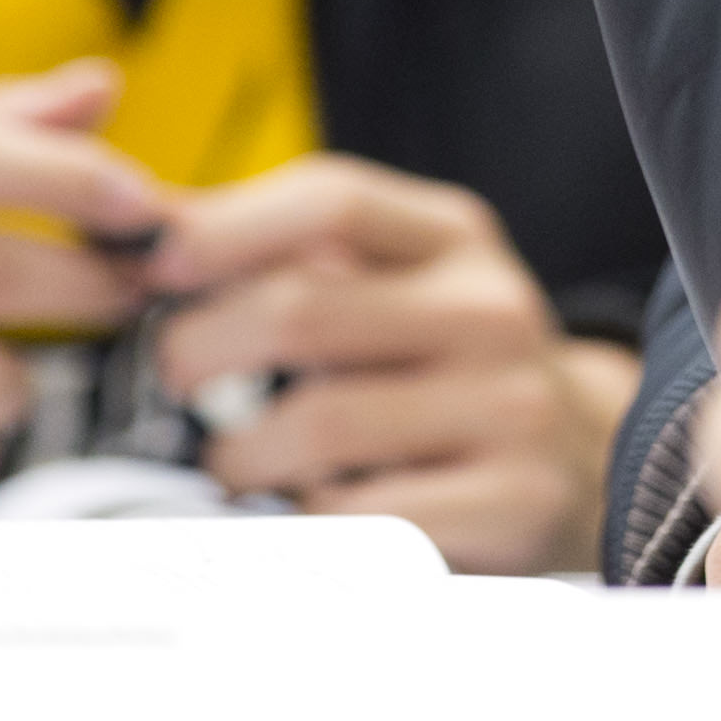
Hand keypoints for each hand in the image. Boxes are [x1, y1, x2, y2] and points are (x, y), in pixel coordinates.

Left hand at [142, 155, 637, 571]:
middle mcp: (491, 308)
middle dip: (201, 350)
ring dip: (241, 454)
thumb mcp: (391, 282)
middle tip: (170, 382)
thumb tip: (137, 229)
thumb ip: (277, 252)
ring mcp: (512, 404)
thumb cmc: (445, 368)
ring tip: (232, 464)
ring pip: (320, 423)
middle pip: (306, 312)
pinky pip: (363, 514)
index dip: (225, 229)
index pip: (333, 201)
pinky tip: (302, 511)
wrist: (583, 462)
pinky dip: (305, 518)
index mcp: (453, 237)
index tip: (150, 265)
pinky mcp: (516, 500)